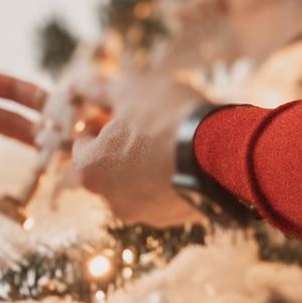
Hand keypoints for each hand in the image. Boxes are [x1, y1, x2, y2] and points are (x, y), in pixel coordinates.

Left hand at [69, 68, 196, 223]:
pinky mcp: (175, 219)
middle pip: (109, 166)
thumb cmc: (167, 118)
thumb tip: (80, 83)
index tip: (114, 109)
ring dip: (146, 163)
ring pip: (138, 183)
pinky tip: (185, 158)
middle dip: (121, 145)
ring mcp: (144, 214)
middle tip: (142, 121)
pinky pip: (165, 195)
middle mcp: (111, 201)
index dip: (97, 121)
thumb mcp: (131, 91)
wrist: (222, 152)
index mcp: (90, 171)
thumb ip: (100, 90)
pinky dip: (169, 178)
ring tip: (168, 138)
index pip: (81, 144)